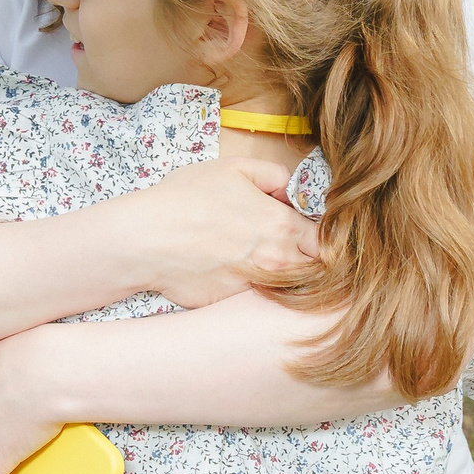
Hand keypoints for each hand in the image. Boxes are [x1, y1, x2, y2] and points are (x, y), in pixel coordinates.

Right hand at [114, 156, 316, 308]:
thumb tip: (291, 189)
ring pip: (289, 288)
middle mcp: (276, 262)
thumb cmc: (184, 199)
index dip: (324, 236)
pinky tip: (233, 274)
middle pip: (315, 269)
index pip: (329, 241)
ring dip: (284, 276)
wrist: (145, 240)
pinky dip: (253, 290)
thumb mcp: (232, 168)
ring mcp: (256, 287)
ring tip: (260, 260)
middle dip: (309, 259)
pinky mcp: (233, 304)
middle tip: (288, 247)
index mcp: (282, 226)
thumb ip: (273, 174)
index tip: (310, 231)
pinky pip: (256, 299)